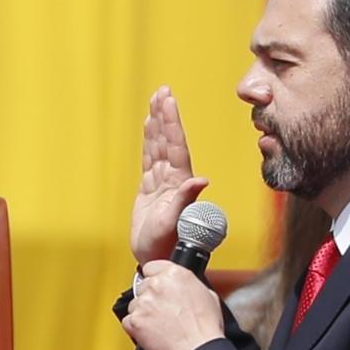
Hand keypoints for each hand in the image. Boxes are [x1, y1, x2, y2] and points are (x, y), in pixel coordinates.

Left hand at [122, 260, 225, 349]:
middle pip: (142, 286)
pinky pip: (128, 321)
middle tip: (162, 309)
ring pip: (134, 303)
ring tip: (159, 324)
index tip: (156, 286)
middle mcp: (156, 285)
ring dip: (143, 312)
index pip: (151, 267)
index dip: (154, 277)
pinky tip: (151, 332)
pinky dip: (136, 327)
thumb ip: (188, 283)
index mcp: (174, 274)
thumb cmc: (205, 327)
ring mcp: (143, 303)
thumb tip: (182, 284)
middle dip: (150, 297)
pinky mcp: (134, 321)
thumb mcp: (206, 294)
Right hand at [132, 85, 208, 263]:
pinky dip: (149, 141)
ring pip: (158, 146)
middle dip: (165, 115)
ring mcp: (162, 182)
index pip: (176, 147)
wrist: (158, 258)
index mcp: (179, 183)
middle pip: (168, 141)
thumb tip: (201, 181)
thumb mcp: (175, 224)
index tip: (169, 102)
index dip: (172, 124)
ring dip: (157, 123)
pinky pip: (149, 158)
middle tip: (163, 91)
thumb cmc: (166, 245)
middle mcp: (172, 179)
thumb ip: (186, 201)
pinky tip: (148, 126)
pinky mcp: (150, 188)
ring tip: (155, 100)